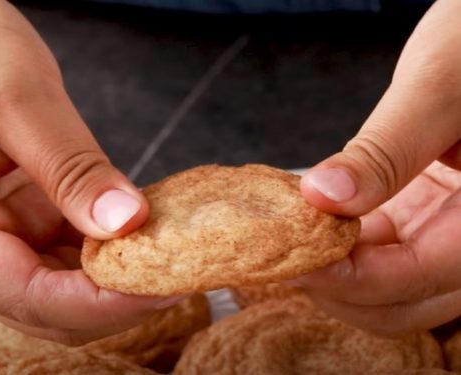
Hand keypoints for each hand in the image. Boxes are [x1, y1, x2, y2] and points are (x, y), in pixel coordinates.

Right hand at [0, 0, 178, 344]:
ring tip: (175, 256)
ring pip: (74, 280)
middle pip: (57, 303)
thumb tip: (125, 221)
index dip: (101, 302)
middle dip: (120, 298)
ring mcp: (13, 227)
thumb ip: (67, 164)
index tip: (163, 286)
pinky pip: (83, 244)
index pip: (30, 296)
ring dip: (126, 275)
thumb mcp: (9, 96)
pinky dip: (120, 243)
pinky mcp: (40, 208)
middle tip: (181, 274)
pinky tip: (153, 230)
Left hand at [297, 0, 460, 333]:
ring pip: (383, 289)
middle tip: (282, 252)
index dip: (345, 279)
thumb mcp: (439, 90)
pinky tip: (309, 223)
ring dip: (332, 273)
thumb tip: (322, 195)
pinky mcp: (417, 220)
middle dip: (334, 288)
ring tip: (288, 239)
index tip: (289, 255)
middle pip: (397, 306)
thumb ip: (385, 149)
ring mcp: (440, 235)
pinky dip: (338, 249)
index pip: (412, 280)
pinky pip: (376, 256)